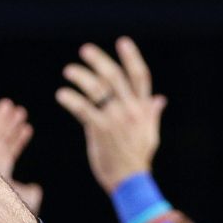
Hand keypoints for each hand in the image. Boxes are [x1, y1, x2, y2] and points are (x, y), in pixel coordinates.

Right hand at [0, 98, 40, 211]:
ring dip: (1, 119)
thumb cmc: (5, 209)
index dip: (19, 140)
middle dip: (10, 125)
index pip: (11, 152)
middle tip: (20, 111)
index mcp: (1, 172)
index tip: (28, 128)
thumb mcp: (23, 199)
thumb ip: (30, 193)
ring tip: (9, 104)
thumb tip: (37, 188)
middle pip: (1, 140)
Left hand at [55, 38, 165, 193]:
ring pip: (97, 89)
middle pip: (115, 77)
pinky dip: (71, 99)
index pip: (140, 76)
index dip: (132, 57)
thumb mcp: (150, 134)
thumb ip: (152, 114)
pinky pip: (83, 109)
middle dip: (99, 61)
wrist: (130, 181)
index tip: (122, 42)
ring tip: (69, 71)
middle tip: (85, 50)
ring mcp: (116, 119)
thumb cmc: (137, 159)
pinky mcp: (101, 130)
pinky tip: (61, 94)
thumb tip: (160, 99)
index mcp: (143, 109)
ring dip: (81, 77)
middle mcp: (131, 110)